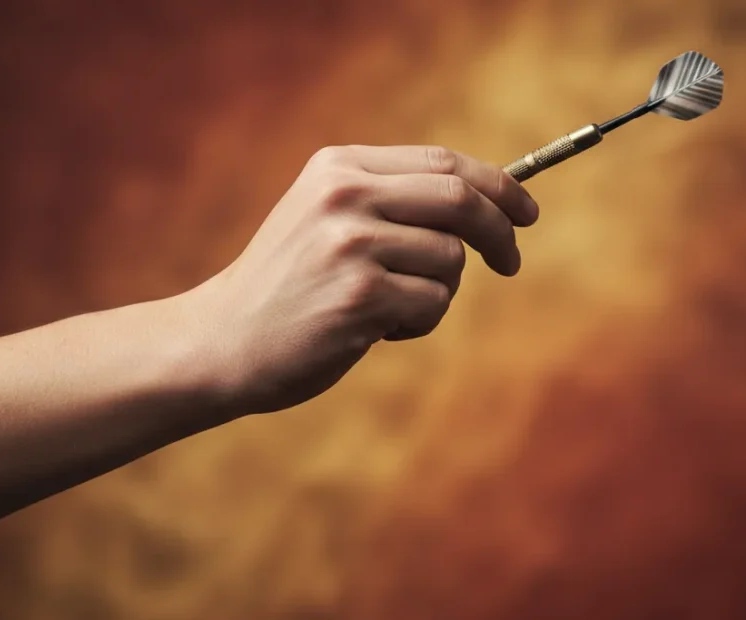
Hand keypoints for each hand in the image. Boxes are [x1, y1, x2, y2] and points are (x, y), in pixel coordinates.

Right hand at [178, 145, 539, 414]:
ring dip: (436, 291)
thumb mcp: (325, 219)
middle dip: (501, 231)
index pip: (443, 161)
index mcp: (338, 166)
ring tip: (387, 308)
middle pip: (461, 199)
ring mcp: (351, 243)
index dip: (497, 185)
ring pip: (451, 259)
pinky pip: (434, 304)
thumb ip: (390, 201)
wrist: (221, 341)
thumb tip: (486, 202)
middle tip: (511, 262)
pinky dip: (418, 323)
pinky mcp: (360, 295)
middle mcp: (344, 194)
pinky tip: (373, 330)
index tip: (525, 212)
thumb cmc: (286, 286)